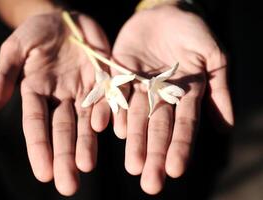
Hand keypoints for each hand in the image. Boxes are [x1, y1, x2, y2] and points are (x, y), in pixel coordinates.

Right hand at [0, 11, 110, 195]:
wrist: (66, 18)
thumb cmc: (36, 32)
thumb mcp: (15, 50)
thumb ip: (2, 78)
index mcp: (37, 92)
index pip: (36, 124)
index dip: (39, 147)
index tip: (43, 173)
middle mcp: (62, 97)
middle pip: (63, 130)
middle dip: (65, 156)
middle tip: (68, 184)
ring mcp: (85, 90)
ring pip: (87, 121)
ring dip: (88, 144)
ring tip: (86, 166)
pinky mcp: (105, 80)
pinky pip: (110, 99)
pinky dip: (112, 114)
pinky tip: (113, 131)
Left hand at [112, 4, 233, 193]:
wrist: (166, 12)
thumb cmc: (194, 32)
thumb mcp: (214, 56)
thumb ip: (218, 90)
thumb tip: (227, 127)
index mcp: (185, 95)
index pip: (183, 125)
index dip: (180, 146)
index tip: (175, 169)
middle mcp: (160, 96)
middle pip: (157, 128)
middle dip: (154, 153)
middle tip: (149, 180)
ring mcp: (138, 87)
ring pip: (134, 117)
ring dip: (133, 140)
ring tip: (131, 163)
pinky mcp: (119, 74)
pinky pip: (113, 94)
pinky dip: (109, 110)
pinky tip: (106, 128)